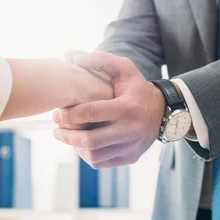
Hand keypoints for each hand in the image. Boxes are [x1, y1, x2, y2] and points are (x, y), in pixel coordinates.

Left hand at [52, 52, 165, 167]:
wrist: (163, 111)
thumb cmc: (137, 88)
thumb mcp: (124, 69)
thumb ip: (99, 60)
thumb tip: (72, 57)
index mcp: (127, 107)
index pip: (92, 113)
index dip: (70, 114)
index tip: (57, 113)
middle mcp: (131, 130)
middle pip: (91, 140)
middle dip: (68, 135)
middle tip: (56, 129)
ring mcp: (131, 146)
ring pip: (94, 154)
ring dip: (75, 147)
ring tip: (66, 137)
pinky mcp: (130, 157)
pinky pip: (101, 162)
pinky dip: (86, 155)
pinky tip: (80, 145)